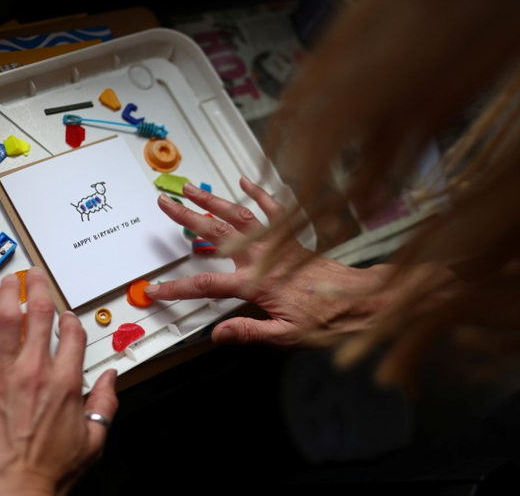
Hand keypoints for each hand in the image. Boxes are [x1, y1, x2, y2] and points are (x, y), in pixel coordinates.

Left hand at [0, 267, 117, 495]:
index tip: (65, 316)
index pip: (71, 334)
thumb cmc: (44, 477)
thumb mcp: (92, 443)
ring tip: (5, 282)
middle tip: (34, 277)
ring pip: (3, 320)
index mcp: (65, 383)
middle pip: (39, 315)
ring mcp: (0, 377)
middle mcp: (34, 372)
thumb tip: (112, 380)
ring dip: (5, 294)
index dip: (69, 319)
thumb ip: (105, 405)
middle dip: (38, 289)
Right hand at [146, 177, 396, 347]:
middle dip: (187, 218)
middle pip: (216, 233)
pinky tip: (243, 182)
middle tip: (166, 204)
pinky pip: (273, 209)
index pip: (207, 287)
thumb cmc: (329, 319)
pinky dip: (258, 193)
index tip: (158, 288)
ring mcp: (278, 243)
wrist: (361, 301)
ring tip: (192, 188)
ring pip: (239, 215)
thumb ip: (249, 332)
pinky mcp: (293, 237)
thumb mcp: (287, 336)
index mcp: (258, 284)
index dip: (178, 289)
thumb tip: (218, 334)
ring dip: (213, 200)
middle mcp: (264, 257)